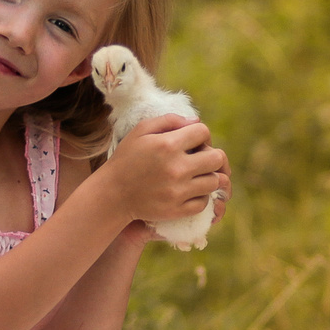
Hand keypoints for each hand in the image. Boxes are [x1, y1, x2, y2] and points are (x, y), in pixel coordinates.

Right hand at [102, 115, 228, 228]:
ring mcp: (179, 191)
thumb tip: (196, 121)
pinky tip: (189, 191)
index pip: (203, 132)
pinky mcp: (178, 209)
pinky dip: (200, 196)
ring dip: (208, 176)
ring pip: (215, 181)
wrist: (112, 194)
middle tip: (200, 159)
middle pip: (217, 158)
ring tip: (196, 175)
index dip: (200, 135)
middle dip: (211, 155)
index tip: (193, 142)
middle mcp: (177, 168)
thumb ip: (169, 120)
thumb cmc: (127, 158)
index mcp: (168, 145)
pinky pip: (204, 202)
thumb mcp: (140, 131)